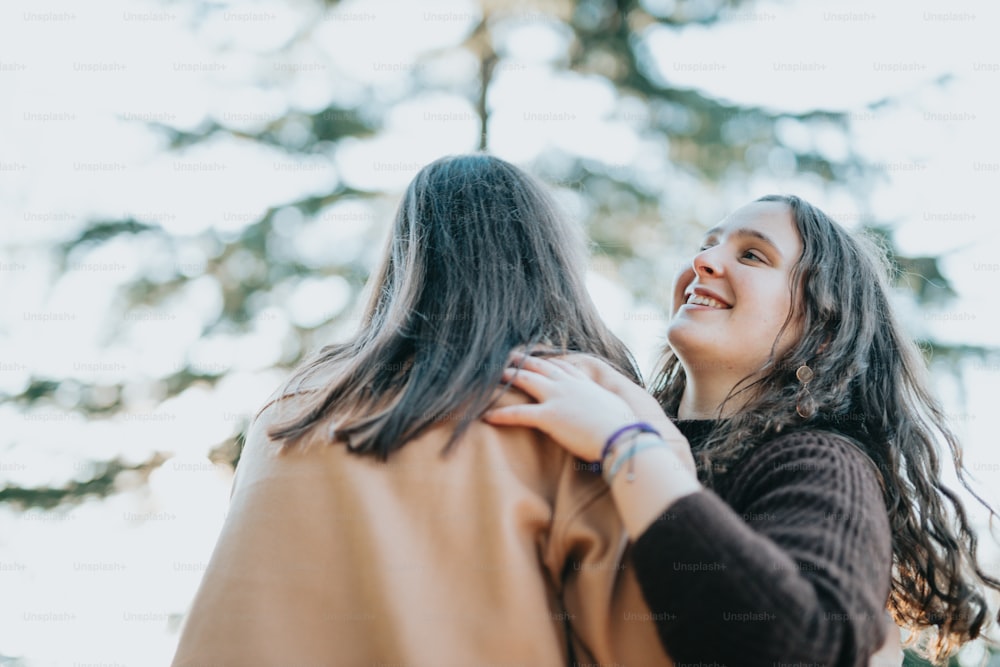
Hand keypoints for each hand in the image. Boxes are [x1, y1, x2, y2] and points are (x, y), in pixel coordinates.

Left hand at [484, 355, 693, 473]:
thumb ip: (606, 403)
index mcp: (583, 383)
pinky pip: (518, 413)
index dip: (545, 361)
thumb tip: (610, 407)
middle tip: (507, 356)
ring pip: (525, 381)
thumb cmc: (623, 427)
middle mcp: (568, 385)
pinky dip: (500, 414)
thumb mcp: (616, 407)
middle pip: (539, 367)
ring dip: (507, 377)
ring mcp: (557, 398)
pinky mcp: (548, 417)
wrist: (621, 436)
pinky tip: (485, 416)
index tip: (535, 357)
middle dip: (522, 360)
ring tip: (491, 375)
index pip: (560, 366)